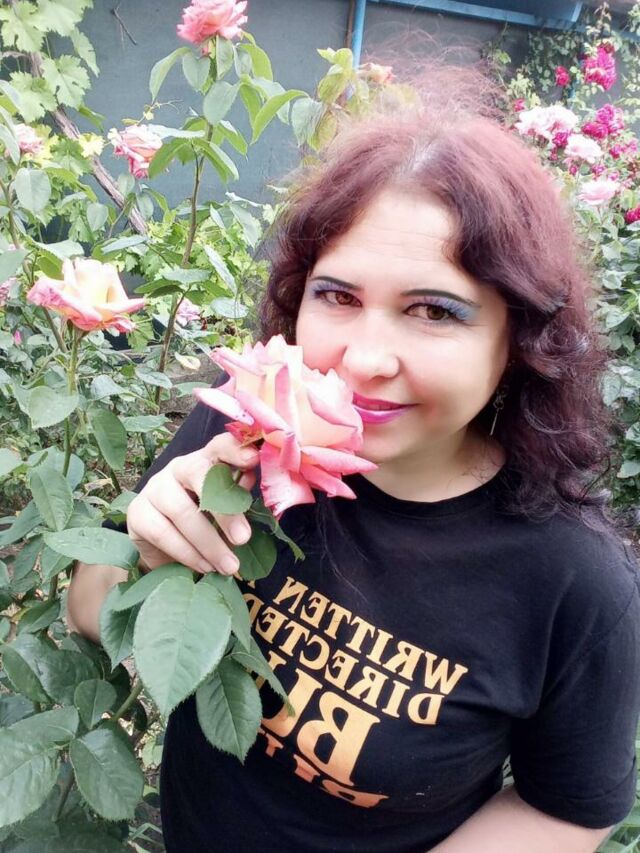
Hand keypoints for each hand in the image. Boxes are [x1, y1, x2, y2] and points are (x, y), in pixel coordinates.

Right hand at [126, 433, 258, 575]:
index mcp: (205, 460)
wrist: (165, 549)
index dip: (234, 449)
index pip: (219, 446)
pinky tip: (204, 567)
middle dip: (224, 509)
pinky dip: (188, 554)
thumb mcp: (226, 510)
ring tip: (228, 566)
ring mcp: (154, 488)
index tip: (252, 459)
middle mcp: (178, 468)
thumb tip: (249, 483)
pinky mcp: (138, 513)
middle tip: (243, 539)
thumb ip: (237, 497)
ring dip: (209, 543)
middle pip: (199, 475)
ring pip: (182, 511)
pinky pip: (163, 533)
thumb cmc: (205, 521)